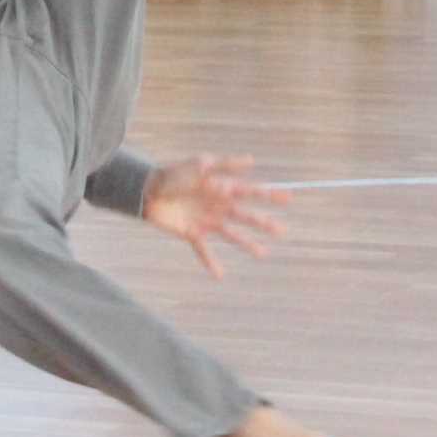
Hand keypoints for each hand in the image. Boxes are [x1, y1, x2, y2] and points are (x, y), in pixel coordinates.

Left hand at [142, 154, 289, 278]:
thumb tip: (252, 161)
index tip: (289, 198)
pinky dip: (211, 263)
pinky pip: (204, 250)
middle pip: (246, 216)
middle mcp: (218, 206)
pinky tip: (220, 275)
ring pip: (232, 235)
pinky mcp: (192, 233)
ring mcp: (207, 221)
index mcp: (222, 187)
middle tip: (282, 230)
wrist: (147, 190)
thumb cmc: (173, 174)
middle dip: (264, 222)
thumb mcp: (199, 164)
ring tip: (263, 253)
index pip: (251, 192)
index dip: (270, 195)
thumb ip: (225, 165)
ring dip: (247, 244)